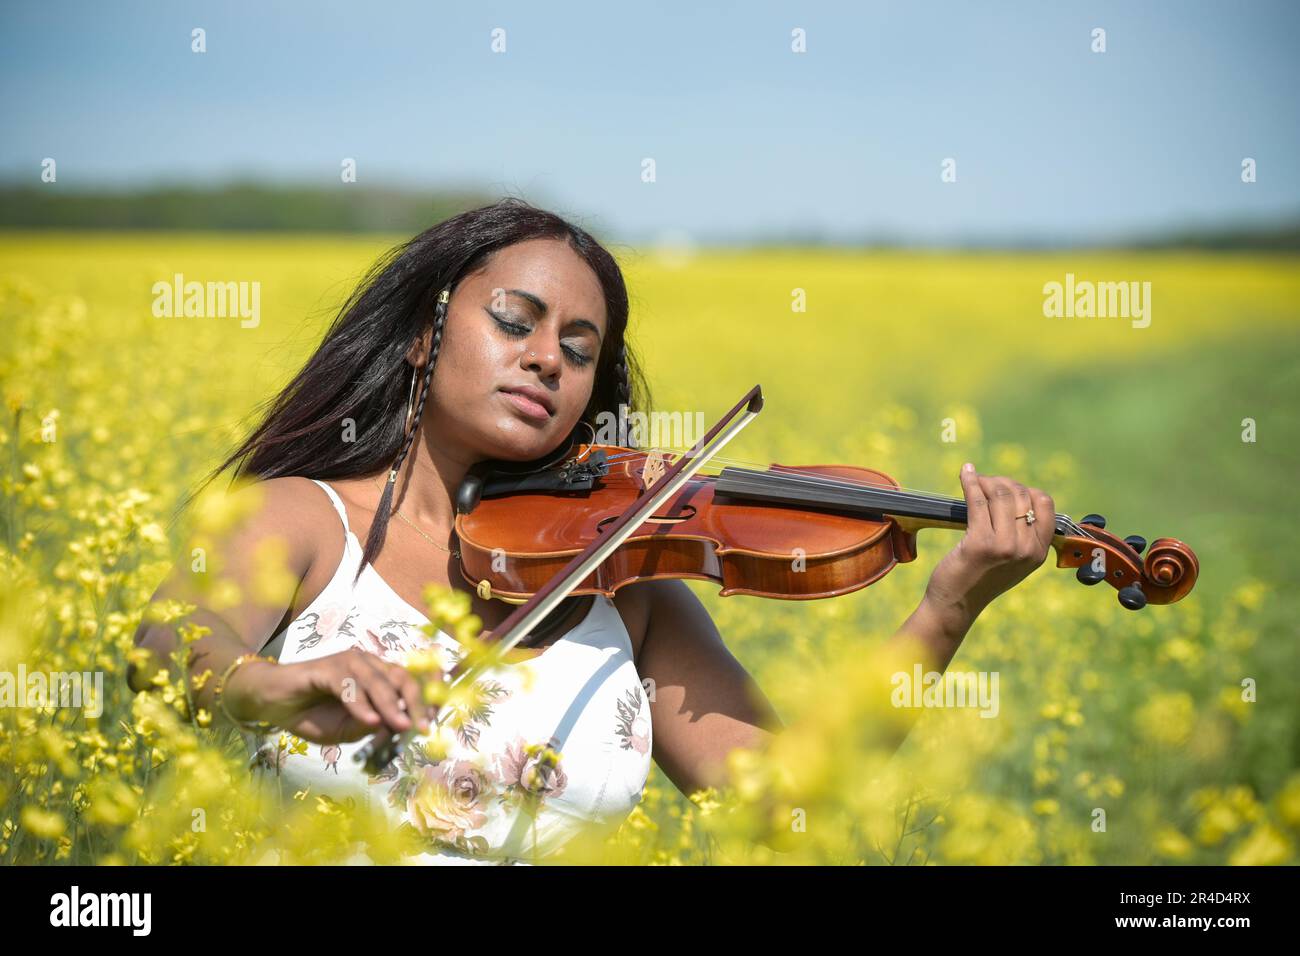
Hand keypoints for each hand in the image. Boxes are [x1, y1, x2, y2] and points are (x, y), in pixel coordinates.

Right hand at [223, 648, 436, 745]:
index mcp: (377, 676)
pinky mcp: (325, 668)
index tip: (437, 720)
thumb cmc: (312, 714)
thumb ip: (374, 727)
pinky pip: (348, 685)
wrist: (271, 703)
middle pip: (401, 677)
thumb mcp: (349, 729)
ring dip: (391, 705)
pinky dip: (360, 704)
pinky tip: (369, 721)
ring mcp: (346, 662)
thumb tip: (400, 729)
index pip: (411, 679)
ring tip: (402, 726)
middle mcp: (366, 663)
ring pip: (378, 681)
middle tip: (423, 727)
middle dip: (416, 702)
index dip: (427, 696)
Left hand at [922, 463, 1055, 632]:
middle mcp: (1027, 548)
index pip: (1045, 503)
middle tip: (985, 483)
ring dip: (985, 481)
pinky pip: (977, 500)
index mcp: (1039, 551)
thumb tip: (1014, 493)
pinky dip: (971, 482)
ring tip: (975, 480)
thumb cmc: (980, 578)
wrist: (957, 604)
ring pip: (1000, 495)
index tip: (1006, 490)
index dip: (1025, 489)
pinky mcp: (980, 543)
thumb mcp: (1013, 561)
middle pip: (1021, 495)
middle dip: (1001, 482)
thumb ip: (1022, 535)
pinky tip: (966, 472)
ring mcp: (1005, 546)